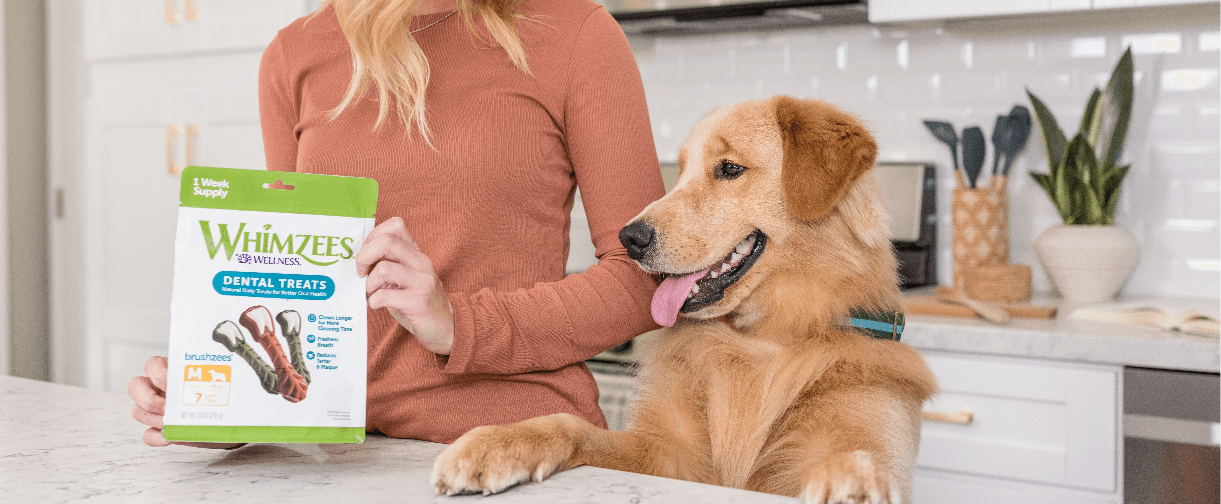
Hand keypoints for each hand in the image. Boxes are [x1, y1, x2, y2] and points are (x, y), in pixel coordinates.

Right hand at [127, 356, 243, 448]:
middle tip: (167, 408)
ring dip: (154, 419)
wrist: (225, 421)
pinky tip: (169, 438)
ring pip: (137, 411)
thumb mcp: (215, 387)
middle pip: (135, 386)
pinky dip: (157, 437)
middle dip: (149, 399)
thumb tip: (218, 383)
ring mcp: (154, 409)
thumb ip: (209, 383)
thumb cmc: (217, 399)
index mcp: (169, 371)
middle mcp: (157, 388)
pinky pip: (147, 434)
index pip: (152, 365)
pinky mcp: (158, 430)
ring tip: (173, 423)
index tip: (171, 385)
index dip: (157, 374)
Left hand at [356, 217, 454, 354]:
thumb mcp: (406, 277)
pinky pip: (385, 296)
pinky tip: (377, 306)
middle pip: (386, 242)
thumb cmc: (418, 302)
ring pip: (383, 269)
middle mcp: (421, 262)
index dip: (373, 237)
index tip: (367, 256)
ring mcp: (422, 281)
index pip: (396, 225)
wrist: (446, 327)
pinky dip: (373, 301)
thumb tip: (358, 259)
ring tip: (371, 294)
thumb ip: (389, 263)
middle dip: (363, 257)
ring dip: (369, 284)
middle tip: (361, 274)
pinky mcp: (419, 302)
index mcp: (416, 253)